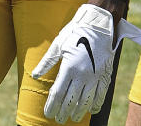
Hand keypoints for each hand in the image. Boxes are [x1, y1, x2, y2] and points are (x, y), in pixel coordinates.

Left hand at [31, 4, 140, 123]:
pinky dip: (95, 104)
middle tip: (58, 119)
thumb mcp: (58, 44)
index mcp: (69, 68)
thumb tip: (35, 75)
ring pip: (86, 101)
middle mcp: (82, 75)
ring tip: (72, 117)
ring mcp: (95, 77)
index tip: (48, 113)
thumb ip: (47, 62)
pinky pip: (100, 95)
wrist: (98, 24)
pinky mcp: (105, 75)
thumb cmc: (75, 32)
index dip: (52, 105)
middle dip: (63, 111)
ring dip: (78, 111)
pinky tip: (90, 110)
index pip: (58, 93)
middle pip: (71, 100)